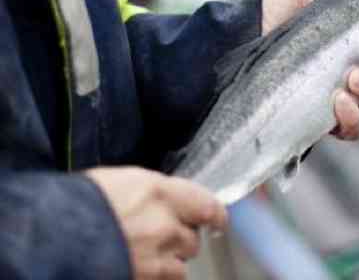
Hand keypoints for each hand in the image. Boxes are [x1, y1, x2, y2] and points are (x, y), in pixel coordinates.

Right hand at [86, 167, 226, 279]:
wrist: (49, 238)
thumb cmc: (77, 205)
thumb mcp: (120, 181)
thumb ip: (152, 192)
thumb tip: (164, 199)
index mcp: (161, 193)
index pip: (207, 205)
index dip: (215, 215)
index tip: (217, 220)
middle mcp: (165, 225)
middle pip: (193, 238)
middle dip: (181, 239)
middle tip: (162, 236)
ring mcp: (156, 258)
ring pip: (180, 266)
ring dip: (169, 263)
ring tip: (145, 256)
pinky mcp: (146, 279)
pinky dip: (156, 278)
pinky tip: (139, 269)